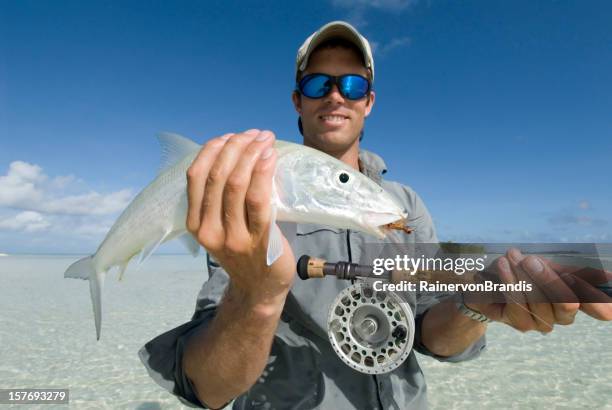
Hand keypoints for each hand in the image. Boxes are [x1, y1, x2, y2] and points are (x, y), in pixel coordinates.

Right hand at [186, 129, 295, 311]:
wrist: (260, 288)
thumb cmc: (245, 251)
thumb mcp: (221, 226)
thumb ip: (220, 199)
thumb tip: (235, 154)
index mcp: (196, 224)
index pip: (195, 176)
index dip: (212, 149)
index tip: (230, 135)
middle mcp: (210, 231)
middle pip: (217, 176)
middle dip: (236, 146)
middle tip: (254, 134)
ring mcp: (234, 237)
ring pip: (236, 184)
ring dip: (251, 154)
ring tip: (264, 139)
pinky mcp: (259, 241)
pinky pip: (259, 199)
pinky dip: (263, 172)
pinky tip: (269, 157)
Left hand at [468, 248, 611, 332]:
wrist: (488, 280)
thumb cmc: (523, 272)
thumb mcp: (549, 266)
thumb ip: (574, 271)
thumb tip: (609, 276)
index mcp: (576, 301)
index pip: (596, 306)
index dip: (598, 301)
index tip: (588, 281)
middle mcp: (563, 317)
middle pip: (567, 303)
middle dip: (549, 279)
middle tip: (531, 261)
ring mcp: (542, 323)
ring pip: (539, 302)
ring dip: (524, 276)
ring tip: (512, 258)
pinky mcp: (521, 324)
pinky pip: (517, 303)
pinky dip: (510, 281)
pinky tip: (504, 266)